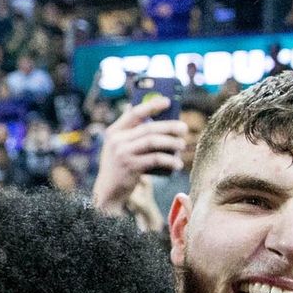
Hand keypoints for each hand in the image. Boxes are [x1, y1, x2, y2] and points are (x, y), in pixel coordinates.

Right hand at [91, 97, 188, 216]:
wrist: (108, 191)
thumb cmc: (119, 167)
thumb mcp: (119, 147)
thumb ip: (130, 133)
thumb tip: (149, 114)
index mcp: (114, 132)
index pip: (134, 113)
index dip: (151, 105)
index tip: (167, 101)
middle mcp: (117, 141)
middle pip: (148, 128)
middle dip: (169, 126)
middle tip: (184, 128)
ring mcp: (122, 153)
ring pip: (153, 142)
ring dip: (171, 142)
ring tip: (182, 144)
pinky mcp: (130, 167)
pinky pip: (155, 159)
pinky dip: (169, 160)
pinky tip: (177, 163)